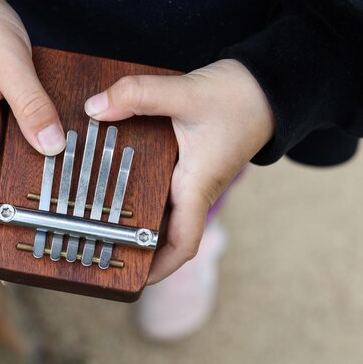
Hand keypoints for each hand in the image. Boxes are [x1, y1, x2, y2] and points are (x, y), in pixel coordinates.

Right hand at [0, 0, 64, 268]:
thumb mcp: (6, 60)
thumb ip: (29, 103)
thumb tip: (50, 148)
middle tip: (21, 254)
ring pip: (2, 168)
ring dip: (16, 197)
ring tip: (40, 225)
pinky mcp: (2, 108)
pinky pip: (16, 144)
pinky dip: (30, 164)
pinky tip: (51, 173)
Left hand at [84, 60, 274, 283]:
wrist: (267, 84)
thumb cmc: (239, 97)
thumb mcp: (186, 93)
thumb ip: (139, 96)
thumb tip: (95, 108)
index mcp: (197, 185)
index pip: (182, 243)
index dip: (160, 267)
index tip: (135, 279)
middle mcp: (195, 187)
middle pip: (166, 233)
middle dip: (139, 246)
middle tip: (102, 247)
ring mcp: (194, 176)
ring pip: (164, 210)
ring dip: (140, 218)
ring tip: (101, 218)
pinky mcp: (191, 161)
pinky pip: (165, 186)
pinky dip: (145, 190)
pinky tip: (120, 177)